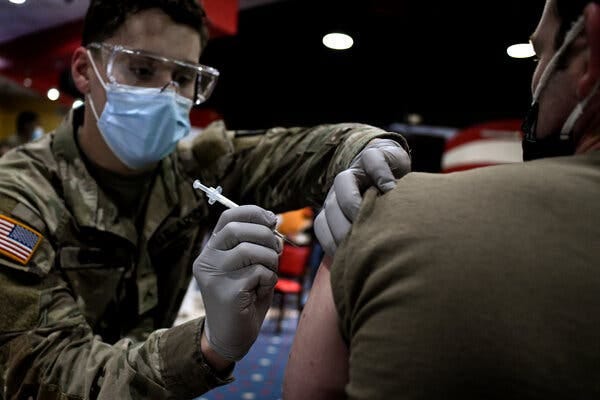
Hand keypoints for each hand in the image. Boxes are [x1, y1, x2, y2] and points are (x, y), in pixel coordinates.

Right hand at [193, 205, 280, 360]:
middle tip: (276, 250)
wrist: (231, 337)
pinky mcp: (226, 292)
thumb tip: (274, 220)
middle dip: (266, 236)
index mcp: (211, 250)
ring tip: (268, 274)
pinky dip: (269, 279)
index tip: (272, 220)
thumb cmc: (245, 298)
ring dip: (270, 260)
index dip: (253, 213)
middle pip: (238, 229)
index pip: (228, 217)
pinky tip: (261, 290)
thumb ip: (256, 244)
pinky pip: (258, 272)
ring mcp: (214, 276)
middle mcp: (207, 260)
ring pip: (251, 250)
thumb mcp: (249, 266)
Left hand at [314, 138, 409, 256]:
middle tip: (361, 239)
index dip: (332, 242)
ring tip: (372, 213)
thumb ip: (363, 251)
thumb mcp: (373, 233)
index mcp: (334, 210)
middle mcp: (340, 192)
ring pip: (341, 181)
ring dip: (352, 199)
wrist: (394, 168)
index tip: (349, 257)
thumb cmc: (387, 212)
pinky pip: (371, 161)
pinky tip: (392, 189)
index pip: (321, 226)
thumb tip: (358, 288)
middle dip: (342, 224)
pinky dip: (379, 175)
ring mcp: (357, 172)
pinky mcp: (376, 156)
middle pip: (329, 206)